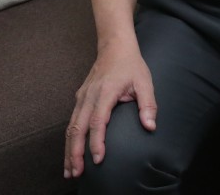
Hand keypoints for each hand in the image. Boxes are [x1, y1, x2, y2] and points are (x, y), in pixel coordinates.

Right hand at [63, 44, 156, 178]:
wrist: (114, 46)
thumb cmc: (131, 65)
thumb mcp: (144, 82)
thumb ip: (148, 104)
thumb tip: (150, 126)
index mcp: (105, 92)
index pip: (98, 121)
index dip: (96, 142)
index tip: (97, 159)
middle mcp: (89, 96)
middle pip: (77, 128)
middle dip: (75, 152)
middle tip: (76, 173)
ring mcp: (82, 97)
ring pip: (70, 127)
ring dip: (69, 149)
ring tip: (69, 170)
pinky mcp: (79, 99)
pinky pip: (71, 122)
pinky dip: (69, 139)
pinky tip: (70, 153)